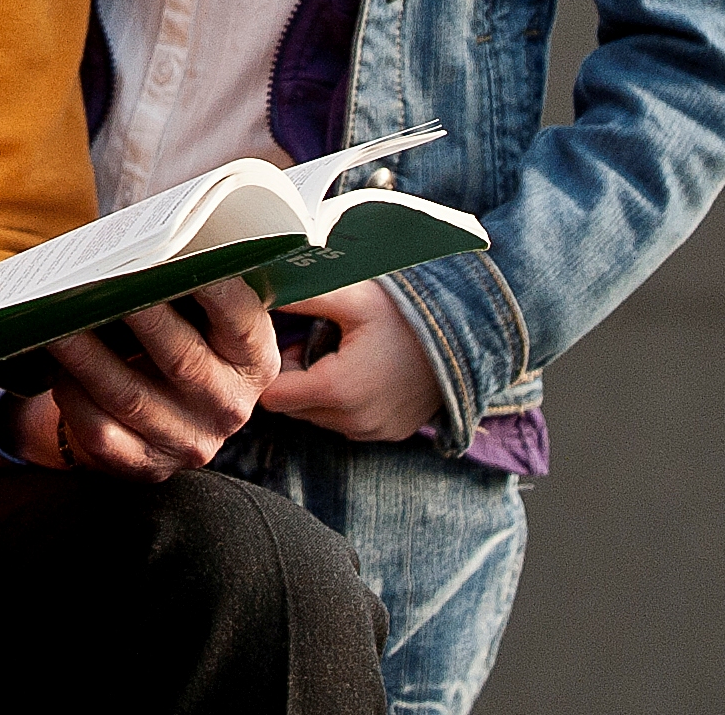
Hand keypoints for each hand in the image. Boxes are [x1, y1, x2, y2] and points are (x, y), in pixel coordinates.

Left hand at [17, 276, 279, 478]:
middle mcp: (228, 406)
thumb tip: (146, 246)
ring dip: (88, 357)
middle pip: (182, 359)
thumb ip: (188, 289)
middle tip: (105, 283)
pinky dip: (75, 399)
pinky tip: (55, 370)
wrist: (160, 418)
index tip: (179, 255)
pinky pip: (103, 434)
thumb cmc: (175, 342)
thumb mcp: (199, 321)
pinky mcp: (147, 466)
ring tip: (55, 321)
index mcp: (252, 362)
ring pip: (131, 397)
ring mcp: (188, 442)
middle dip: (141, 318)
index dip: (215, 290)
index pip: (242, 323)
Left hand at [257, 282, 440, 441]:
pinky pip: (348, 423)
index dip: (275, 367)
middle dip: (297, 377)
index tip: (292, 341)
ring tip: (344, 353)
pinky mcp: (391, 434)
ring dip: (320, 390)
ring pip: (319, 417)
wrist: (467, 336)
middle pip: (294, 408)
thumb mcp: (350, 296)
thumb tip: (256, 291)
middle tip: (319, 341)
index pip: (273, 396)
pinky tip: (363, 370)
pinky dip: (345, 402)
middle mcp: (352, 422)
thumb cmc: (406, 313)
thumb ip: (301, 297)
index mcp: (336, 391)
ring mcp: (373, 432)